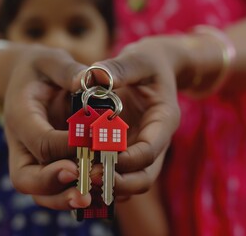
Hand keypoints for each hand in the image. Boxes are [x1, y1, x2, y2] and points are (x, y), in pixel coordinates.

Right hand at [3, 45, 90, 209]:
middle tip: (83, 190)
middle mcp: (19, 142)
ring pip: (37, 190)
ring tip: (90, 199)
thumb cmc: (39, 68)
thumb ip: (67, 70)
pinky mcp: (41, 161)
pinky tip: (93, 192)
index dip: (67, 147)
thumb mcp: (51, 60)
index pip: (40, 140)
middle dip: (54, 185)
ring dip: (62, 198)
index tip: (96, 145)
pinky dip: (68, 192)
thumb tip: (89, 80)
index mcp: (20, 115)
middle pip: (26, 178)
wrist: (24, 78)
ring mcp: (28, 155)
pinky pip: (51, 186)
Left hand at [94, 36, 185, 195]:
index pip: (149, 151)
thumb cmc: (148, 63)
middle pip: (144, 176)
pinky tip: (82, 175)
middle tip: (88, 178)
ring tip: (81, 180)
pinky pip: (120, 174)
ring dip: (109, 185)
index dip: (125, 159)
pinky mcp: (131, 150)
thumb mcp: (137, 59)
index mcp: (164, 120)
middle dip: (117, 182)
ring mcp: (143, 148)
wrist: (155, 69)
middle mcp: (157, 140)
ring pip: (132, 180)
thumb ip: (118, 68)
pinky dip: (104, 179)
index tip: (98, 158)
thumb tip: (93, 77)